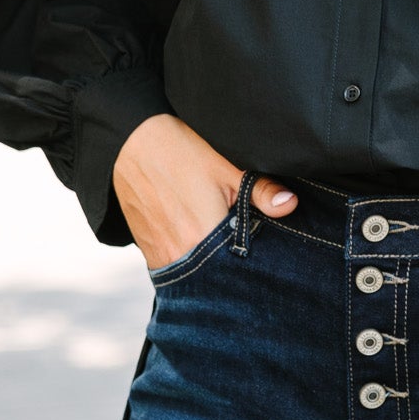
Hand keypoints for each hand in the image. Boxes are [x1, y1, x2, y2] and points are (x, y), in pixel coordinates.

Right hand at [112, 114, 295, 270]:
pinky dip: (193, 264)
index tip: (267, 263)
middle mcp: (180, 255)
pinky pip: (176, 271)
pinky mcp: (149, 254)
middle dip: (235, 270)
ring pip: (197, 276)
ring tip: (224, 252)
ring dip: (213, 268)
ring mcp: (161, 258)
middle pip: (218, 276)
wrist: (128, 143)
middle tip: (249, 259)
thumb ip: (260, 191)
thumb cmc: (180, 151)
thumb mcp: (226, 166)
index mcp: (203, 237)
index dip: (256, 266)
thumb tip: (290, 205)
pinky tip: (202, 249)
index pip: (240, 268)